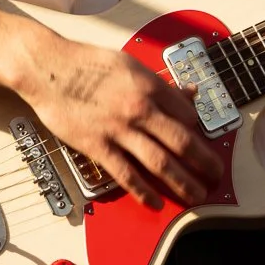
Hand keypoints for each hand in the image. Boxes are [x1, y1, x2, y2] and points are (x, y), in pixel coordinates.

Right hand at [9, 27, 224, 210]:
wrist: (48, 69)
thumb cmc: (86, 63)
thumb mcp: (130, 64)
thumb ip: (161, 83)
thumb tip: (189, 93)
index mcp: (149, 86)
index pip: (187, 114)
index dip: (200, 131)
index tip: (205, 143)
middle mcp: (139, 108)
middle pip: (182, 142)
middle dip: (204, 163)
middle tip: (216, 175)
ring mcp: (119, 130)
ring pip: (160, 162)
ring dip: (183, 182)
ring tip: (197, 195)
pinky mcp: (98, 146)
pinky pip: (127, 174)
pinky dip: (144, 191)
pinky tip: (156, 201)